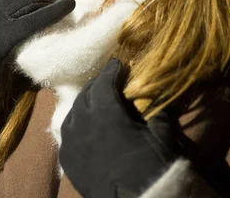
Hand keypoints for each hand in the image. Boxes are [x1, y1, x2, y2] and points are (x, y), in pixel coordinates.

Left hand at [60, 59, 193, 197]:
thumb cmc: (152, 167)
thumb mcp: (162, 133)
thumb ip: (158, 108)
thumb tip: (159, 93)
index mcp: (105, 112)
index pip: (104, 81)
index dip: (112, 70)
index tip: (118, 63)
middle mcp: (83, 123)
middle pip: (86, 94)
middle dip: (97, 84)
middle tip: (109, 81)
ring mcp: (72, 143)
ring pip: (73, 112)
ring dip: (85, 102)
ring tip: (95, 101)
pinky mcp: (68, 161)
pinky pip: (67, 133)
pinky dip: (76, 123)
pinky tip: (84, 125)